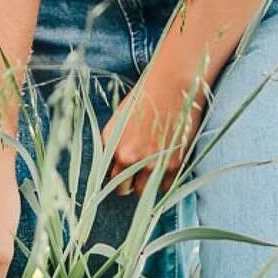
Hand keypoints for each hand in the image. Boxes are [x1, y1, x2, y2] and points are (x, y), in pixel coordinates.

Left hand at [100, 67, 206, 198]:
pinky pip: (163, 188)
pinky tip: (167, 168)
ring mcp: (149, 163)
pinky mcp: (171, 166)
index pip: (106, 173)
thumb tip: (117, 163)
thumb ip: (118, 142)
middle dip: (128, 185)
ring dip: (146, 186)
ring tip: (153, 172)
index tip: (122, 173)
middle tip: (136, 178)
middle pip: (121, 189)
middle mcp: (126, 156)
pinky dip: (164, 183)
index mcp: (110, 142)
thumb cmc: (146, 96)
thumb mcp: (122, 118)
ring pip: (142, 192)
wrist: (171, 85)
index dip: (115, 173)